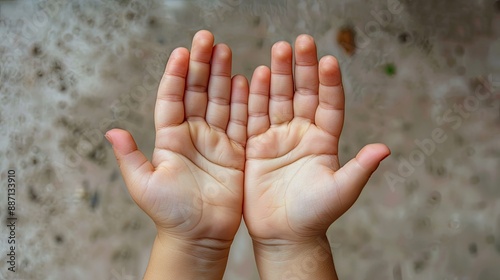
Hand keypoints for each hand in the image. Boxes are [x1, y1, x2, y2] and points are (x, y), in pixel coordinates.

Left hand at [106, 30, 248, 278]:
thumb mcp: (144, 185)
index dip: (176, 74)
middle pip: (198, 92)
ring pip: (220, 101)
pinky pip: (241, 122)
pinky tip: (245, 80)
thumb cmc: (169, 214)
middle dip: (202, 65)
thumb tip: (112, 131)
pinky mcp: (236, 153)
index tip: (182, 52)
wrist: (198, 236)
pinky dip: (244, 102)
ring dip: (223, 76)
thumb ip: (130, 157)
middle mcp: (193, 135)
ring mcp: (216, 142)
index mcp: (170, 139)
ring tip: (225, 51)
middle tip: (207, 39)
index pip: (172, 98)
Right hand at [244, 34, 389, 278]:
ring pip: (278, 99)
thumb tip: (385, 149)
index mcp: (325, 140)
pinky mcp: (255, 146)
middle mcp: (302, 133)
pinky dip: (253, 97)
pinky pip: (254, 116)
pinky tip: (252, 75)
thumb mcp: (341, 191)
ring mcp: (278, 137)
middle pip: (303, 94)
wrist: (284, 234)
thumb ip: (359, 168)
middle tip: (300, 42)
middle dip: (302, 68)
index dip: (330, 83)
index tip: (329, 61)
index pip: (329, 104)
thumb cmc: (315, 215)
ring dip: (278, 75)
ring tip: (277, 50)